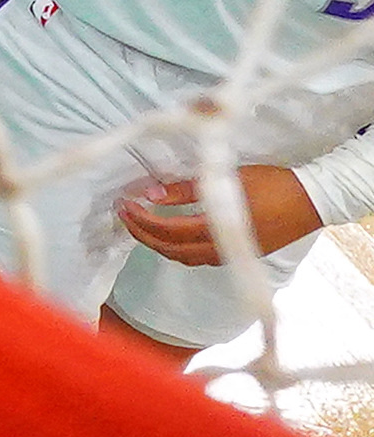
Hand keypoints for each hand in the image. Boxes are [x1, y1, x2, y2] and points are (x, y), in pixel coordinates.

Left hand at [118, 164, 319, 265]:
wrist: (312, 201)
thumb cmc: (272, 184)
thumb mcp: (228, 179)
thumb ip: (188, 189)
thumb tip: (151, 193)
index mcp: (217, 229)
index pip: (167, 230)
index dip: (141, 219)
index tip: (125, 203)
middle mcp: (221, 249)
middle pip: (169, 249)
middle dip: (142, 233)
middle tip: (124, 214)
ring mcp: (231, 256)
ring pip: (183, 257)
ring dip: (158, 243)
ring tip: (140, 223)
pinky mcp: (240, 256)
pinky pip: (198, 258)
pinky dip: (177, 248)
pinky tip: (170, 234)